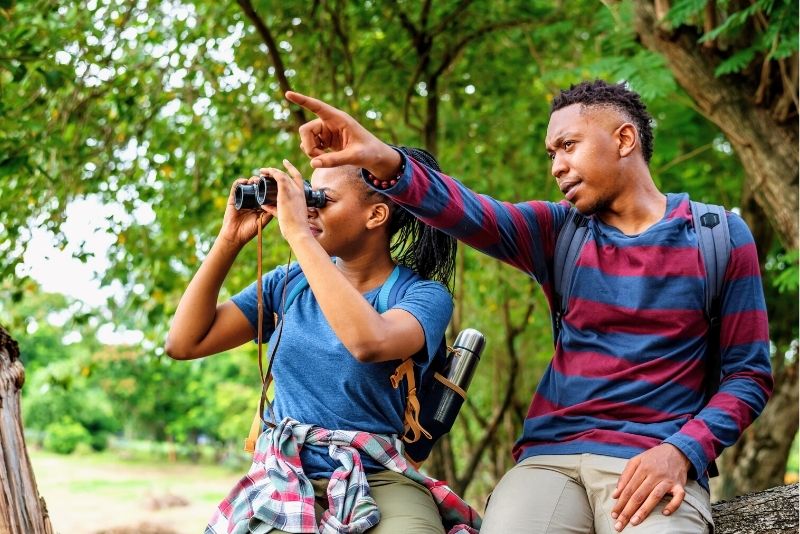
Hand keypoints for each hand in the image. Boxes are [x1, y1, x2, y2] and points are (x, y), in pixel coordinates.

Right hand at [218, 177, 271, 247]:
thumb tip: (278, 202)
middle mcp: (251, 200)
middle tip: (264, 180)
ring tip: (256, 180)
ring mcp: (242, 198)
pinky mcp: (233, 198)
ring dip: (252, 180)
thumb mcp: (263, 221)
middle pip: (256, 187)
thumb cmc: (249, 231)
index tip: (273, 182)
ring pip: (247, 185)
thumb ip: (270, 212)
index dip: (268, 187)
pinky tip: (245, 181)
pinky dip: (239, 182)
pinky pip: (235, 187)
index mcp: (259, 205)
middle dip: (261, 182)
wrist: (235, 236)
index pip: (264, 193)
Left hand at [259, 159, 313, 243]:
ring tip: (263, 171)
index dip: (292, 169)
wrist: (298, 232)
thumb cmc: (294, 229)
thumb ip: (274, 209)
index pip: (298, 178)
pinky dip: (271, 172)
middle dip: (278, 170)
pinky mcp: (286, 192)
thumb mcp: (284, 215)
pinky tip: (264, 172)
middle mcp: (299, 191)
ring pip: (282, 174)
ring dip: (272, 171)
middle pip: (289, 174)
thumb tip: (264, 205)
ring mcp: (294, 191)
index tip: (285, 163)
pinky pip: (279, 176)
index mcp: (301, 197)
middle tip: (267, 170)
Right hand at [285, 91, 401, 178]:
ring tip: (326, 159)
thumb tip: (313, 164)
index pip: (317, 106)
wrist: (375, 157)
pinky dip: (314, 155)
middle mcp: (330, 122)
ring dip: (311, 151)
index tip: (288, 93)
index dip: (302, 100)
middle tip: (318, 158)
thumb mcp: (354, 157)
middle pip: (306, 130)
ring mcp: (326, 131)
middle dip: (308, 145)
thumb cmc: (369, 152)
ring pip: (306, 139)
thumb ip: (334, 160)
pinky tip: (325, 158)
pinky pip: (310, 146)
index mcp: (339, 119)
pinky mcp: (325, 140)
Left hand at [611, 443, 690, 530]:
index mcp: (641, 469)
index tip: (614, 515)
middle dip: (627, 511)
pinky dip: (672, 505)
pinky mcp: (680, 485)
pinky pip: (678, 497)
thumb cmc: (653, 458)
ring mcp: (667, 480)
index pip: (628, 489)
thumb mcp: (636, 461)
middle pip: (638, 495)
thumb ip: (624, 476)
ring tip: (634, 522)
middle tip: (620, 524)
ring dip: (644, 510)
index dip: (620, 503)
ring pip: (654, 496)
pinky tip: (664, 513)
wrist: (676, 451)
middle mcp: (654, 474)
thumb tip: (615, 495)